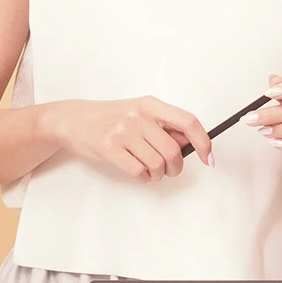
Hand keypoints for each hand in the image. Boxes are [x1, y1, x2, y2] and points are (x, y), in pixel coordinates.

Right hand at [44, 97, 211, 180]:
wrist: (72, 119)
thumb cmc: (111, 118)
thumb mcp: (140, 113)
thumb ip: (165, 126)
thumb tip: (193, 144)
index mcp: (151, 104)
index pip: (188, 122)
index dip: (204, 142)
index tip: (209, 158)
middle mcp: (138, 116)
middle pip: (173, 151)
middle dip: (175, 167)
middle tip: (169, 169)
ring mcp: (122, 131)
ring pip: (157, 164)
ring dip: (158, 174)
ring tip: (149, 169)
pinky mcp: (108, 148)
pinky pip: (139, 172)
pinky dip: (143, 177)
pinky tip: (138, 171)